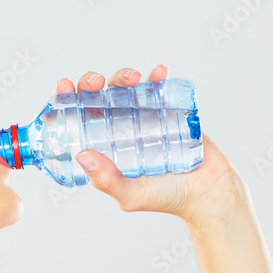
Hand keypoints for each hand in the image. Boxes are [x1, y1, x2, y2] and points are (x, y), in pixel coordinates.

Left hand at [56, 65, 248, 225]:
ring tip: (132, 79)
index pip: (77, 121)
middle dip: (91, 83)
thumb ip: (107, 180)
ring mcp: (142, 118)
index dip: (66, 101)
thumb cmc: (167, 199)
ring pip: (124, 88)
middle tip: (96, 82)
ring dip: (122, 76)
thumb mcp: (131, 195)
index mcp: (103, 149)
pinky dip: (155, 77)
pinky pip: (157, 88)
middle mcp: (118, 131)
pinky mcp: (167, 111)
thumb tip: (82, 155)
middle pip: (96, 98)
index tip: (63, 85)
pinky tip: (158, 73)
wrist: (209, 193)